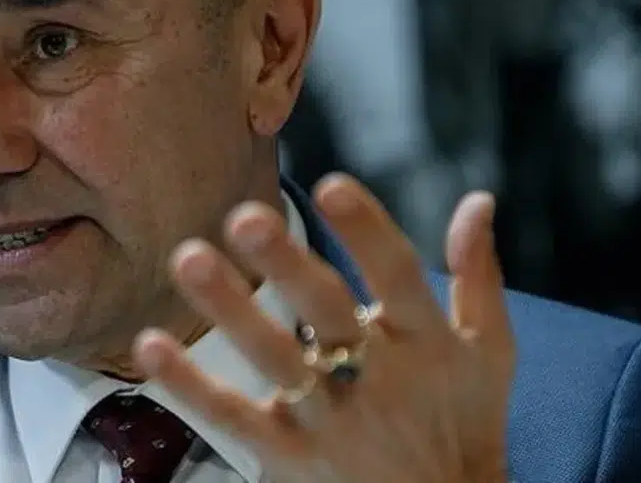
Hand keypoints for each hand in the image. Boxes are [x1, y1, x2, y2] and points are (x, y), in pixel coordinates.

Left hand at [132, 173, 515, 482]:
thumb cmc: (465, 423)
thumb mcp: (489, 353)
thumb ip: (478, 276)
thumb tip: (477, 200)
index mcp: (426, 341)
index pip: (399, 275)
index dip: (368, 231)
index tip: (332, 185)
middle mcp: (378, 378)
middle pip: (328, 313)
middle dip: (288, 265)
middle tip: (245, 217)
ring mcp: (331, 421)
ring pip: (276, 361)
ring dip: (232, 311)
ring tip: (189, 258)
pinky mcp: (291, 457)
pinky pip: (234, 418)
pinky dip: (190, 386)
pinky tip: (151, 345)